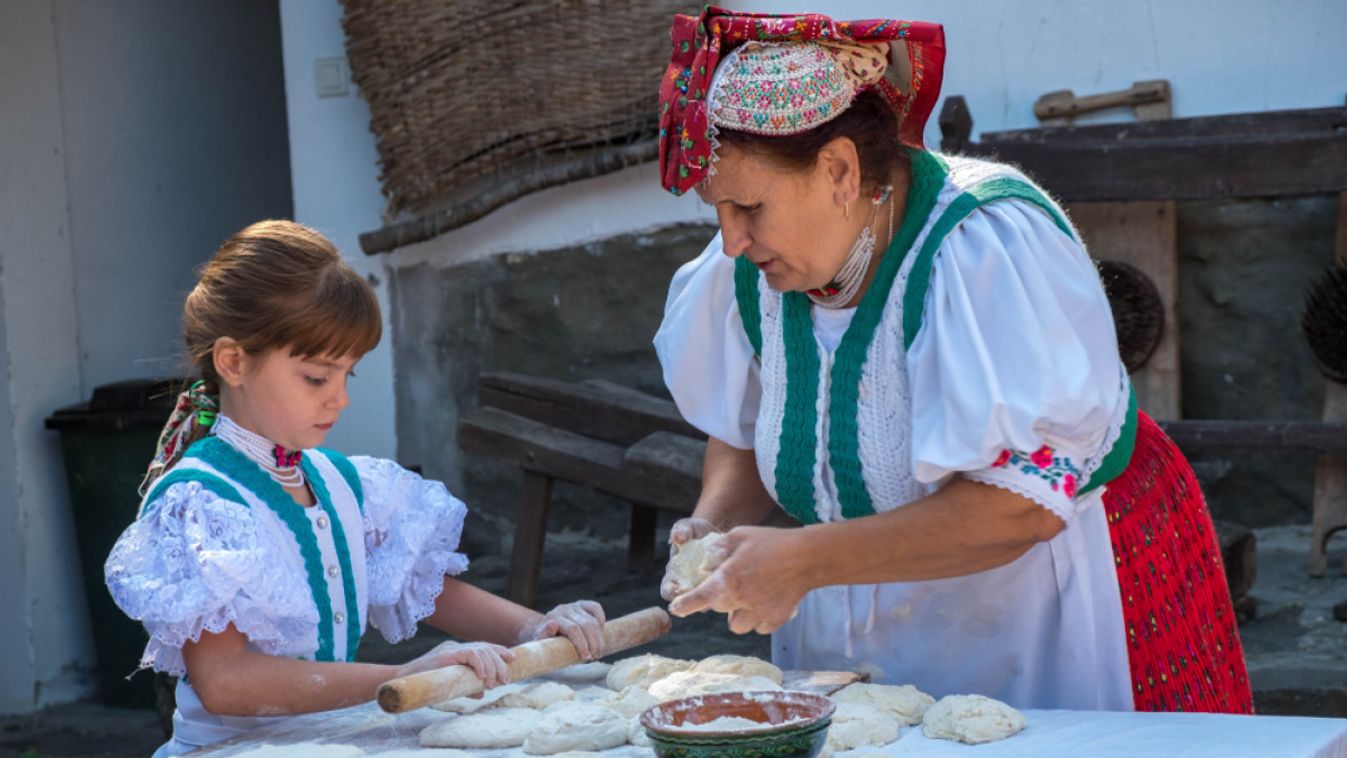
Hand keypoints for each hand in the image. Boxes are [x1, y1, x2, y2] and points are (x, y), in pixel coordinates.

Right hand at [395, 640, 515, 687]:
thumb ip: (467, 688)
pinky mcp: (447, 653)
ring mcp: (452, 648)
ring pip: (481, 651)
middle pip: (486, 648)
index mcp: (459, 652)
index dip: (500, 651)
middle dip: (499, 663)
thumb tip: (482, 693)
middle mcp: (457, 647)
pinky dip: (479, 665)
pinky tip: (482, 678)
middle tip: (505, 680)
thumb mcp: (451, 686)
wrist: (404, 681)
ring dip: (491, 667)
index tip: (513, 659)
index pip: (484, 647)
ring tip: (494, 683)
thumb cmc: (425, 684)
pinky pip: (470, 654)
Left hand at [519, 600, 606, 660]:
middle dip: (593, 643)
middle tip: (595, 657)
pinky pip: (596, 607)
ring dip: (599, 638)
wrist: (545, 631)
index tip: (586, 657)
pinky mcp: (582, 604)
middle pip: (586, 625)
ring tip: (598, 652)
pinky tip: (601, 633)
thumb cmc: (545, 641)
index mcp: (553, 617)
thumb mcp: (541, 642)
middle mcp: (564, 609)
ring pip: (593, 620)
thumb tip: (552, 625)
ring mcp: (574, 606)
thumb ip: (545, 634)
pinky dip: (601, 619)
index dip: (582, 644)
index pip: (573, 629)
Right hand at [660, 517, 720, 600]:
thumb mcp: (687, 526)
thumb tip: (676, 537)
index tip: (676, 589)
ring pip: (706, 601)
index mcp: (675, 574)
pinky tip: (732, 581)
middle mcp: (689, 585)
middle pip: (686, 602)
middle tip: (698, 594)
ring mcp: (705, 588)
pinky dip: (726, 591)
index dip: (670, 592)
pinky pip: (723, 596)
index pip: (668, 590)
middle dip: (690, 601)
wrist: (716, 533)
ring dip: (710, 597)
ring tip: (717, 587)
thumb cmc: (696, 531)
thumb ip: (680, 530)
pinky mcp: (721, 587)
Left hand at [667, 526, 809, 634]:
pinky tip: (766, 601)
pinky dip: (759, 618)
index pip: (700, 598)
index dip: (685, 604)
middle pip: (719, 610)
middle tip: (731, 584)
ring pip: (739, 625)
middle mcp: (741, 600)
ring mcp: (759, 612)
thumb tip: (707, 560)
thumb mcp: (740, 535)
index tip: (677, 608)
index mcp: (729, 580)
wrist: (808, 557)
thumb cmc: (773, 542)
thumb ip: (719, 548)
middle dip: (720, 600)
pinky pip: (760, 626)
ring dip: (738, 614)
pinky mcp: (776, 619)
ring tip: (748, 597)